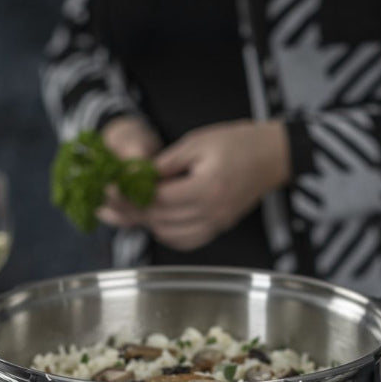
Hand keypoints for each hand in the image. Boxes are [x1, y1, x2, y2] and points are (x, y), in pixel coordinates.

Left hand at [97, 120, 290, 250]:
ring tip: (129, 208)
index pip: (158, 199)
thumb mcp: (197, 142)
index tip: (109, 187)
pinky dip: (166, 233)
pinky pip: (186, 240)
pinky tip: (155, 219)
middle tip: (108, 202)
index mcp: (206, 188)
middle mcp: (212, 212)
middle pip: (160, 220)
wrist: (272, 156)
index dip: (129, 195)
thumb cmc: (237, 142)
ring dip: (147, 223)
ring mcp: (216, 223)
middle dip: (131, 211)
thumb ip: (165, 163)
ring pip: (170, 234)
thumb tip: (135, 176)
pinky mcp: (219, 227)